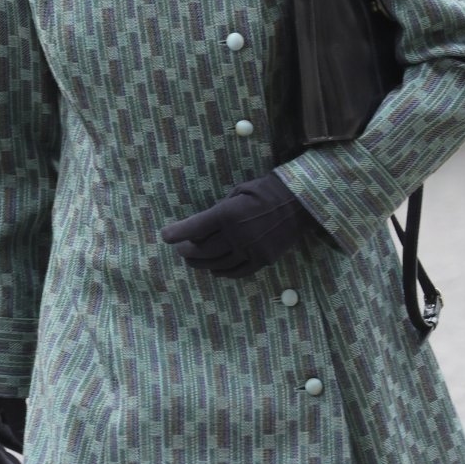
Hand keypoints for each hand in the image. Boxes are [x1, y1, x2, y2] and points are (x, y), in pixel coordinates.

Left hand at [159, 171, 321, 277]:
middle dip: (186, 250)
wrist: (299, 202)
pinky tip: (214, 269)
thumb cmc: (266, 191)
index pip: (195, 228)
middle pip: (203, 250)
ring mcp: (251, 249)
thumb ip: (219, 209)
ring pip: (218, 264)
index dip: (177, 233)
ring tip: (193, 260)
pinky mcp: (262, 260)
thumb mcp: (238, 191)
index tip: (165, 236)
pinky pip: (237, 272)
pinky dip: (222, 272)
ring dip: (201, 263)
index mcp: (228, 213)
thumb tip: (203, 226)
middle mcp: (238, 234)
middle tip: (180, 248)